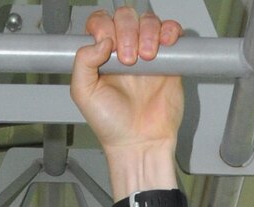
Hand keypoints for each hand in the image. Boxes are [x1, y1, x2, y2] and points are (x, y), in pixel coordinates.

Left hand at [71, 8, 183, 157]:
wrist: (140, 143)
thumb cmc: (112, 126)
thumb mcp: (83, 95)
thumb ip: (82, 63)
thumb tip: (100, 42)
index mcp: (102, 56)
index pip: (101, 22)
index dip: (104, 27)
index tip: (107, 45)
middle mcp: (124, 51)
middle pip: (126, 16)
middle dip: (127, 31)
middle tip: (128, 59)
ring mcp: (147, 53)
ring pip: (149, 21)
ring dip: (148, 32)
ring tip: (146, 58)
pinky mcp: (169, 60)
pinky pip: (172, 33)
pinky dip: (170, 31)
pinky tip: (165, 44)